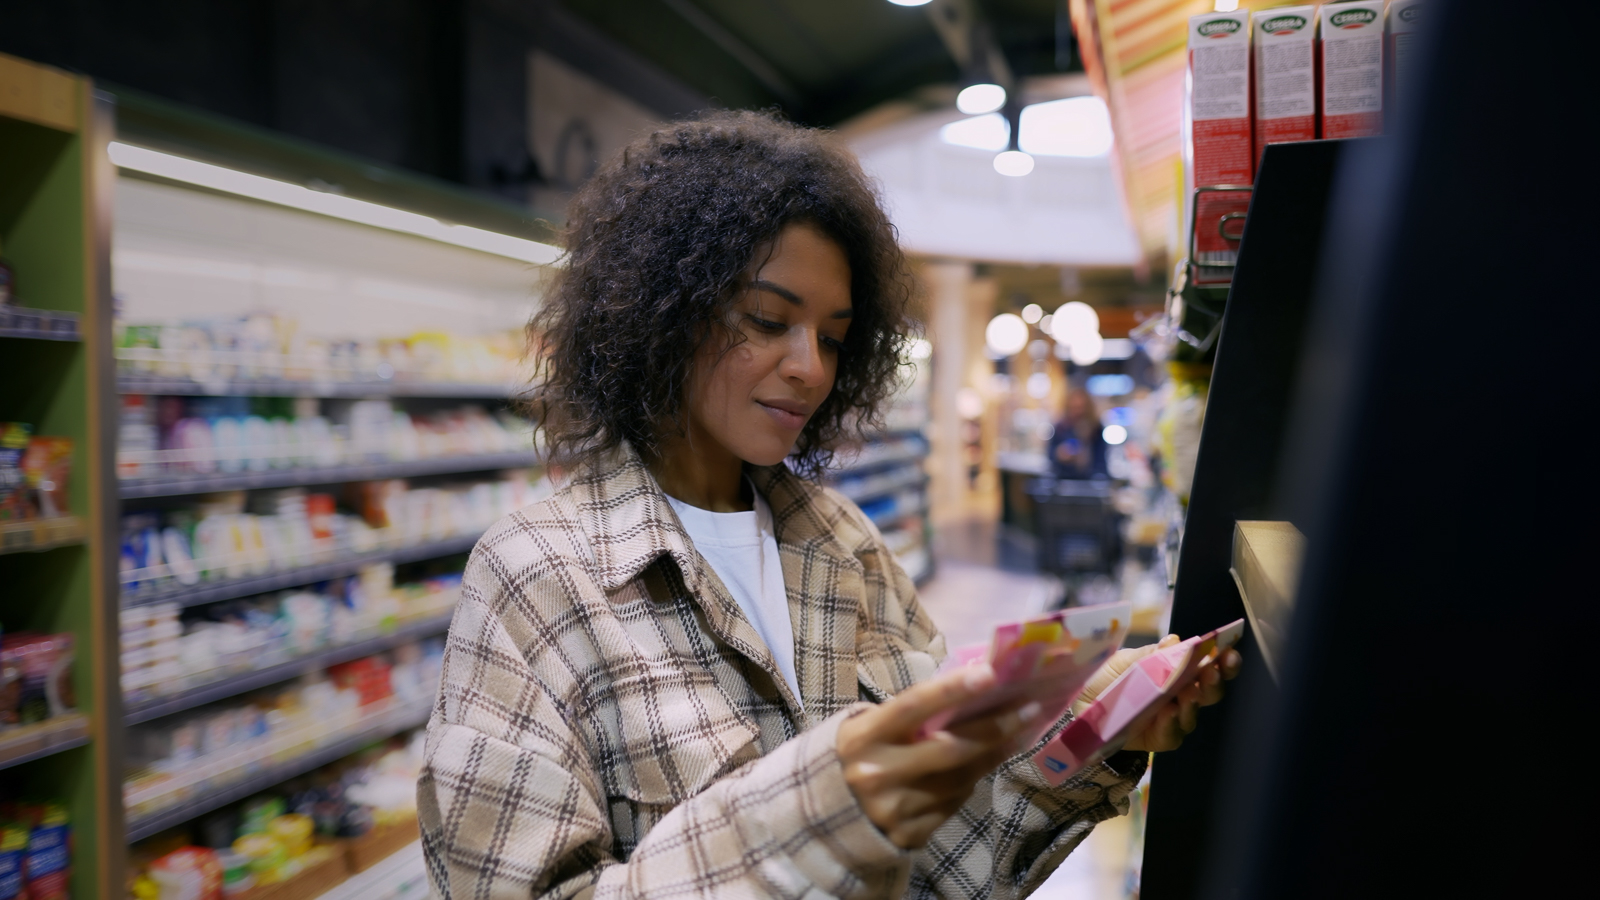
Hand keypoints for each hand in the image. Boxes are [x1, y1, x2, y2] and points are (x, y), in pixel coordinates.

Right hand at [837, 665, 1040, 848]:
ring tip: (1015, 734)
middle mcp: (877, 774)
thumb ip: (910, 716)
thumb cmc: (858, 756)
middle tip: (1028, 710)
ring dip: (992, 755)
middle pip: (950, 748)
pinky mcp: (909, 835)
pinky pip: (953, 805)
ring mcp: (894, 809)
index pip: (913, 706)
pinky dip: (969, 784)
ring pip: (960, 780)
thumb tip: (969, 694)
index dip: (952, 690)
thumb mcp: (870, 728)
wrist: (827, 817)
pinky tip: (980, 768)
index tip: (991, 674)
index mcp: (864, 738)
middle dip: (995, 728)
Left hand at [1071, 635, 1241, 752]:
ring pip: (1193, 714)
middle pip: (1208, 692)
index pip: (1208, 667)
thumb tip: (1176, 641)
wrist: (1077, 704)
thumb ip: (1151, 654)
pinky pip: (1171, 734)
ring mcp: (1170, 719)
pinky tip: (1169, 712)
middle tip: (1212, 672)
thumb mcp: (1125, 660)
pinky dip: (1171, 723)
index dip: (1223, 661)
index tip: (1229, 651)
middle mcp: (1180, 696)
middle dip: (1214, 682)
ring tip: (1188, 692)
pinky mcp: (1156, 738)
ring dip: (1193, 702)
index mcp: (1177, 672)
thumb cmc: (1106, 678)